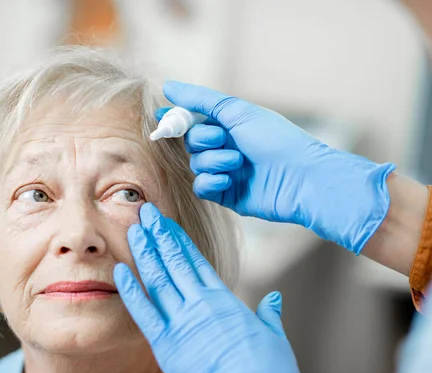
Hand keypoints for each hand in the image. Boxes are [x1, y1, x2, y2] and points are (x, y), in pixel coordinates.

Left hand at [114, 203, 303, 372]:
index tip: (167, 222)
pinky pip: (144, 312)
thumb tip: (275, 299)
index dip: (178, 238)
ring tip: (133, 228)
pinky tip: (120, 270)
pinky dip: (131, 290)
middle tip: (145, 212)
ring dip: (145, 252)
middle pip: (174, 261)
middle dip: (159, 234)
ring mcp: (182, 322)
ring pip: (158, 278)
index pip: (196, 260)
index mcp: (224, 300)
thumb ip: (269, 314)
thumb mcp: (275, 337)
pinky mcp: (167, 344)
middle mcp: (201, 304)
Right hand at [158, 81, 395, 253]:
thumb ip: (201, 100)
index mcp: (229, 125)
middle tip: (223, 139)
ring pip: (196, 164)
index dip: (177, 119)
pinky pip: (201, 187)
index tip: (162, 117)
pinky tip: (227, 180)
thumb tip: (168, 86)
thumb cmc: (276, 140)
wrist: (301, 178)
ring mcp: (225, 171)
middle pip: (190, 142)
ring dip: (213, 160)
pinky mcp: (225, 194)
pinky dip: (210, 182)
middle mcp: (225, 146)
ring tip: (238, 162)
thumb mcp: (237, 111)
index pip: (193, 120)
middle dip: (202, 139)